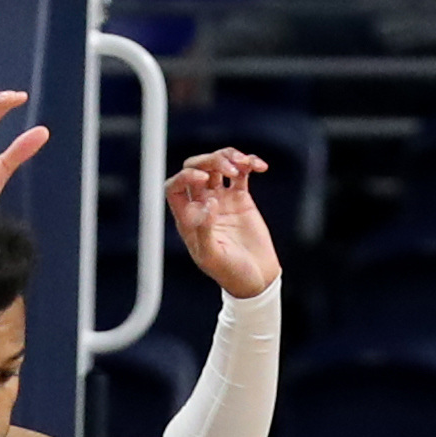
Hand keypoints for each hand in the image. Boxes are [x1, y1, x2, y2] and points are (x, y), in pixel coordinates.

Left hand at [166, 147, 279, 299]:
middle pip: (197, 168)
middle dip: (210, 161)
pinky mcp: (241, 198)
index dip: (185, 176)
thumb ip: (204, 230)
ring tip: (245, 165)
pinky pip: (242, 173)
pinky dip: (249, 164)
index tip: (204, 179)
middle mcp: (202, 204)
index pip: (176, 187)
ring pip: (218, 165)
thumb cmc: (230, 273)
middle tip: (228, 168)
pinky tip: (260, 166)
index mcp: (188, 218)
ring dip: (229, 157)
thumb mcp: (212, 257)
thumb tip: (207, 203)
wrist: (256, 279)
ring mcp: (221, 199)